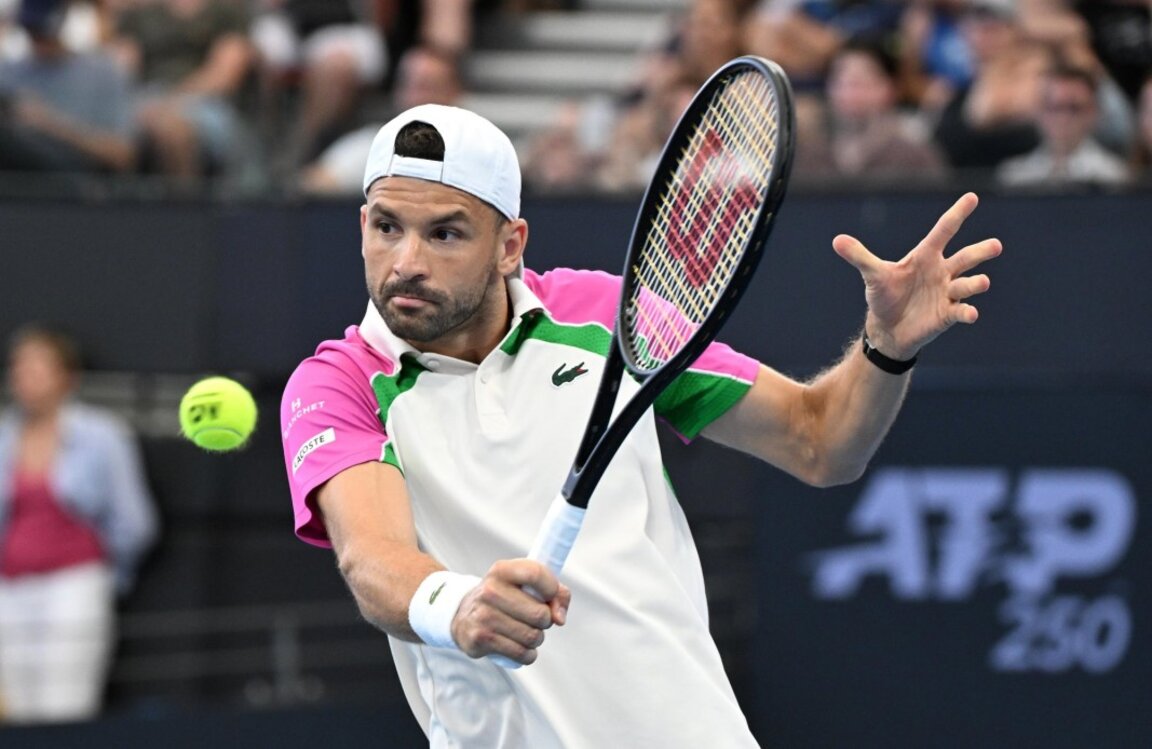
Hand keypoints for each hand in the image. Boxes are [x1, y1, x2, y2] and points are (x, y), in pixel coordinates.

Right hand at [451, 559, 569, 664]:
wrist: (464, 615)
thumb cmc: (504, 598)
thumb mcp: (524, 585)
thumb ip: (555, 593)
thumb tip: (560, 618)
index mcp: (502, 570)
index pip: (536, 573)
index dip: (552, 588)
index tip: (551, 597)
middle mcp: (490, 590)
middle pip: (540, 613)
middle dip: (546, 621)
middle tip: (535, 619)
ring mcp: (483, 615)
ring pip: (532, 636)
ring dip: (536, 639)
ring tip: (526, 632)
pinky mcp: (480, 639)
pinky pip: (521, 653)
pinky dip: (528, 654)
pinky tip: (521, 647)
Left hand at [832, 192, 1001, 360]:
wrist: (888, 328)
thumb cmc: (885, 296)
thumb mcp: (873, 275)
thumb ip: (859, 257)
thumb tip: (836, 240)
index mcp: (926, 256)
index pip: (944, 231)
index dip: (957, 214)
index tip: (972, 197)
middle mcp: (942, 271)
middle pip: (966, 258)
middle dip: (981, 252)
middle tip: (996, 245)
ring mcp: (948, 292)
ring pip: (968, 284)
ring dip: (975, 283)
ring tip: (981, 282)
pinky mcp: (949, 314)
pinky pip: (962, 311)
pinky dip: (967, 312)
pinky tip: (970, 314)